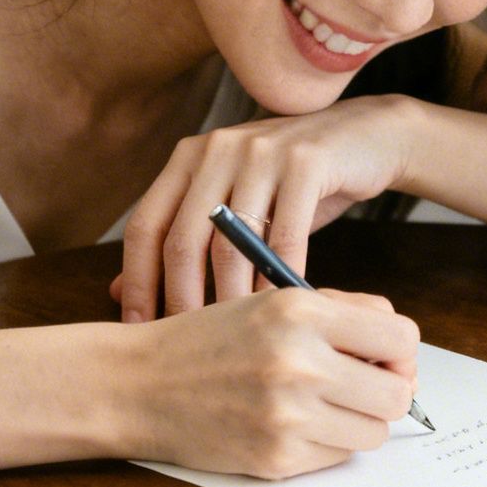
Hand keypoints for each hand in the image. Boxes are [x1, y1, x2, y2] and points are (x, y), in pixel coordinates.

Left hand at [113, 94, 425, 321]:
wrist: (368, 139)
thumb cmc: (296, 185)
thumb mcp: (237, 209)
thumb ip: (185, 244)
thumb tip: (118, 294)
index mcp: (189, 158)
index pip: (146, 227)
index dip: (137, 282)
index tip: (139, 329)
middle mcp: (218, 148)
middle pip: (184, 239)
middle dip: (182, 301)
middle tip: (191, 347)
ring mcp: (261, 150)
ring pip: (233, 243)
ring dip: (233, 298)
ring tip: (238, 339)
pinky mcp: (308, 160)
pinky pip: (287, 235)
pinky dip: (283, 277)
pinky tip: (283, 308)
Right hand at [120, 287, 418, 478]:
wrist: (139, 386)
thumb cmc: (208, 341)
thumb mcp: (271, 302)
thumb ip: (342, 312)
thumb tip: (400, 344)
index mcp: (301, 311)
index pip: (401, 337)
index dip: (399, 352)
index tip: (383, 358)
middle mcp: (299, 361)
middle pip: (396, 394)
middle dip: (385, 392)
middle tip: (359, 388)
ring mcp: (289, 415)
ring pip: (374, 432)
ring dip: (357, 422)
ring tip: (321, 406)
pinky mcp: (278, 458)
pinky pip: (338, 457)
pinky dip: (325, 444)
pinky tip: (292, 426)